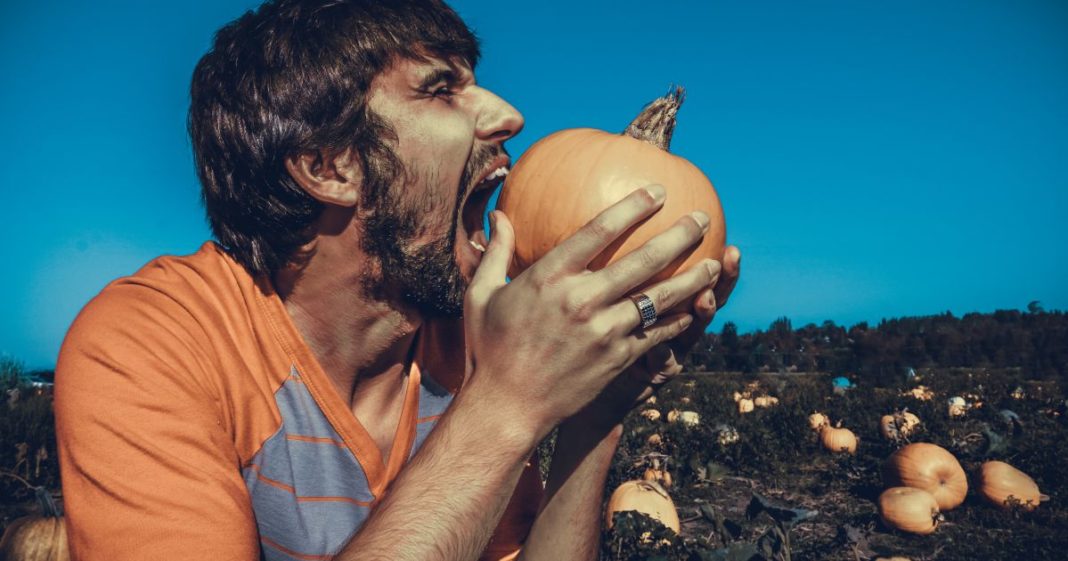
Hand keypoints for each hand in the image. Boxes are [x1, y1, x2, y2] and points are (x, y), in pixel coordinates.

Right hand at [460, 185, 720, 440]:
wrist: (505, 408)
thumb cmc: (489, 350)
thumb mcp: (482, 295)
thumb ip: (495, 252)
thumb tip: (499, 216)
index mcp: (548, 278)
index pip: (598, 231)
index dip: (631, 207)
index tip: (656, 192)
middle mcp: (581, 300)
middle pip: (642, 260)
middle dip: (678, 236)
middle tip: (701, 219)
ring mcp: (602, 332)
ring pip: (658, 298)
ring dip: (692, 279)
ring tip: (716, 264)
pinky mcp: (615, 359)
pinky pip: (656, 334)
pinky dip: (678, 319)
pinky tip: (694, 309)